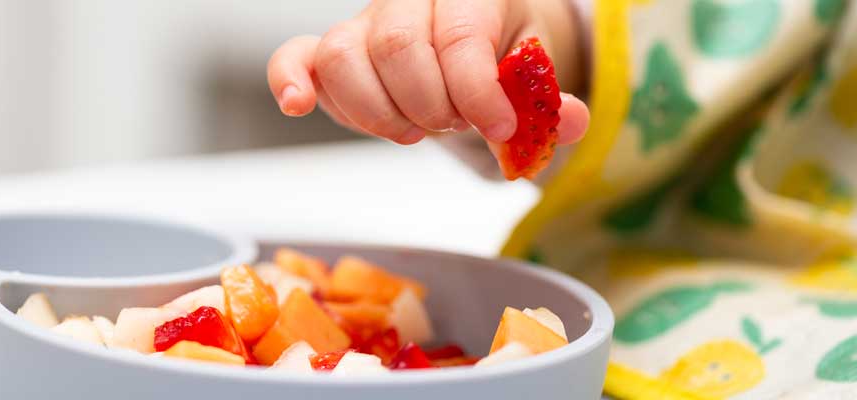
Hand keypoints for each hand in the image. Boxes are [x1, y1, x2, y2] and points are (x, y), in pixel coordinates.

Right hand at [266, 0, 589, 145]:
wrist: (470, 47)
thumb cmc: (499, 53)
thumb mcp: (536, 70)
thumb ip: (549, 98)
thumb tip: (567, 121)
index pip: (459, 35)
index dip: (477, 91)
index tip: (499, 128)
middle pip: (398, 47)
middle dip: (430, 105)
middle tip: (453, 126)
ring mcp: (362, 24)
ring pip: (343, 57)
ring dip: (379, 112)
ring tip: (412, 131)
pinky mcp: (326, 53)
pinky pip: (294, 57)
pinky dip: (289, 82)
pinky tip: (299, 107)